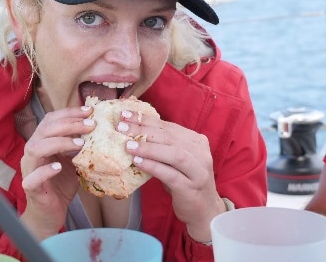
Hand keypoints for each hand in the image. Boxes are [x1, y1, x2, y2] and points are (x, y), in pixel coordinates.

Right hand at [20, 105, 92, 239]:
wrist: (51, 212)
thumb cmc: (61, 183)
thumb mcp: (73, 160)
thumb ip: (80, 146)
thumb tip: (101, 130)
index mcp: (42, 141)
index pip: (51, 120)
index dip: (69, 113)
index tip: (89, 111)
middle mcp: (32, 152)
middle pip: (45, 130)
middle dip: (69, 124)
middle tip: (91, 125)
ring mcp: (29, 169)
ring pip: (36, 148)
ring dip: (59, 143)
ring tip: (80, 144)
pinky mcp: (30, 187)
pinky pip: (33, 177)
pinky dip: (46, 170)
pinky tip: (58, 167)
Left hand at [120, 109, 224, 242]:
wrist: (204, 210)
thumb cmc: (185, 182)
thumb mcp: (175, 161)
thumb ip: (162, 146)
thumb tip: (131, 132)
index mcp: (196, 141)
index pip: (168, 126)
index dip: (145, 119)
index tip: (124, 115)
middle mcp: (200, 153)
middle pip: (169, 137)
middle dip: (143, 130)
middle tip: (121, 128)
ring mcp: (198, 171)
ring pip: (173, 154)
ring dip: (149, 148)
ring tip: (129, 145)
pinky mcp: (191, 188)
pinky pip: (171, 174)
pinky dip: (153, 166)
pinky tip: (138, 162)